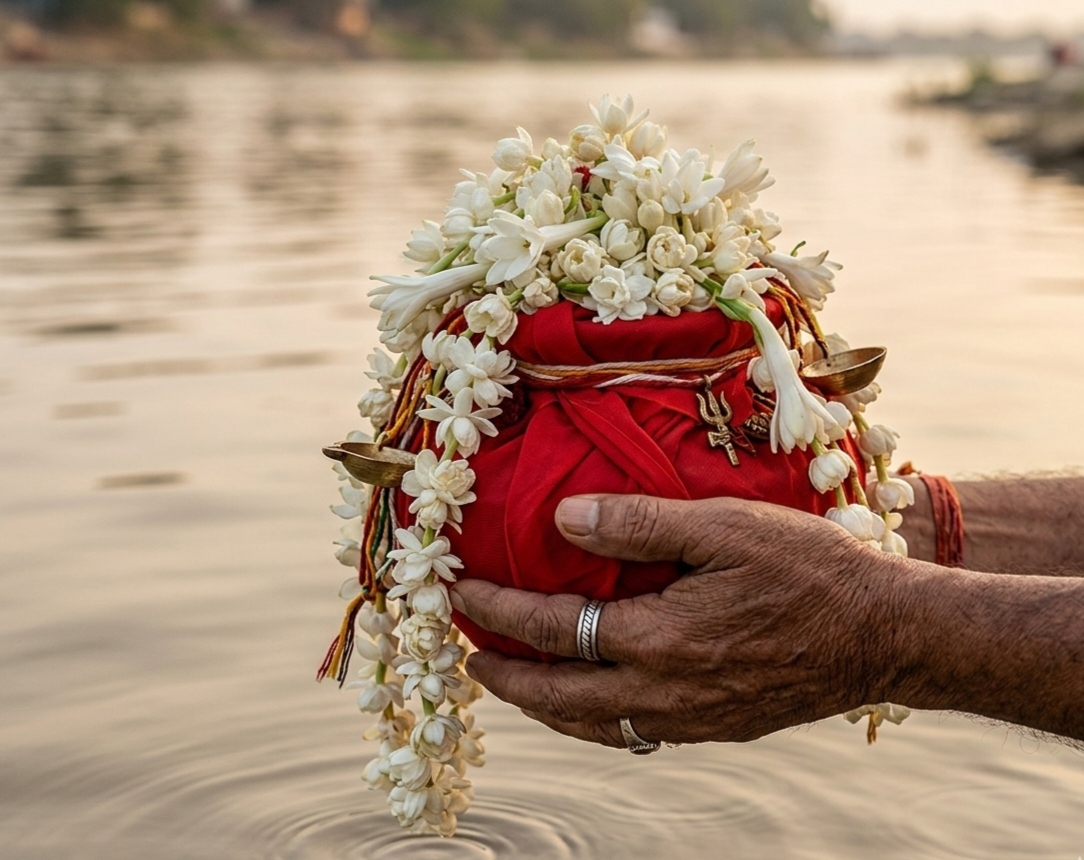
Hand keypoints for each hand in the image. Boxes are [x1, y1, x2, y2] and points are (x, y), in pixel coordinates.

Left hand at [451, 494, 902, 747]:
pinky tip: (589, 703)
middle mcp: (664, 691)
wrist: (884, 636)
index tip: (462, 594)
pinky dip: (590, 720)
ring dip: (542, 705)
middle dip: (503, 676)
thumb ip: (641, 522)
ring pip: (590, 724)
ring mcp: (689, 718)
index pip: (552, 627)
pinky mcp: (713, 727)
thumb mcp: (726, 526)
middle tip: (469, 658)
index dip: (499, 610)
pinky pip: (629, 733)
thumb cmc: (809, 570)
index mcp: (659, 638)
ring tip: (515, 683)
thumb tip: (565, 519)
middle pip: (556, 694)